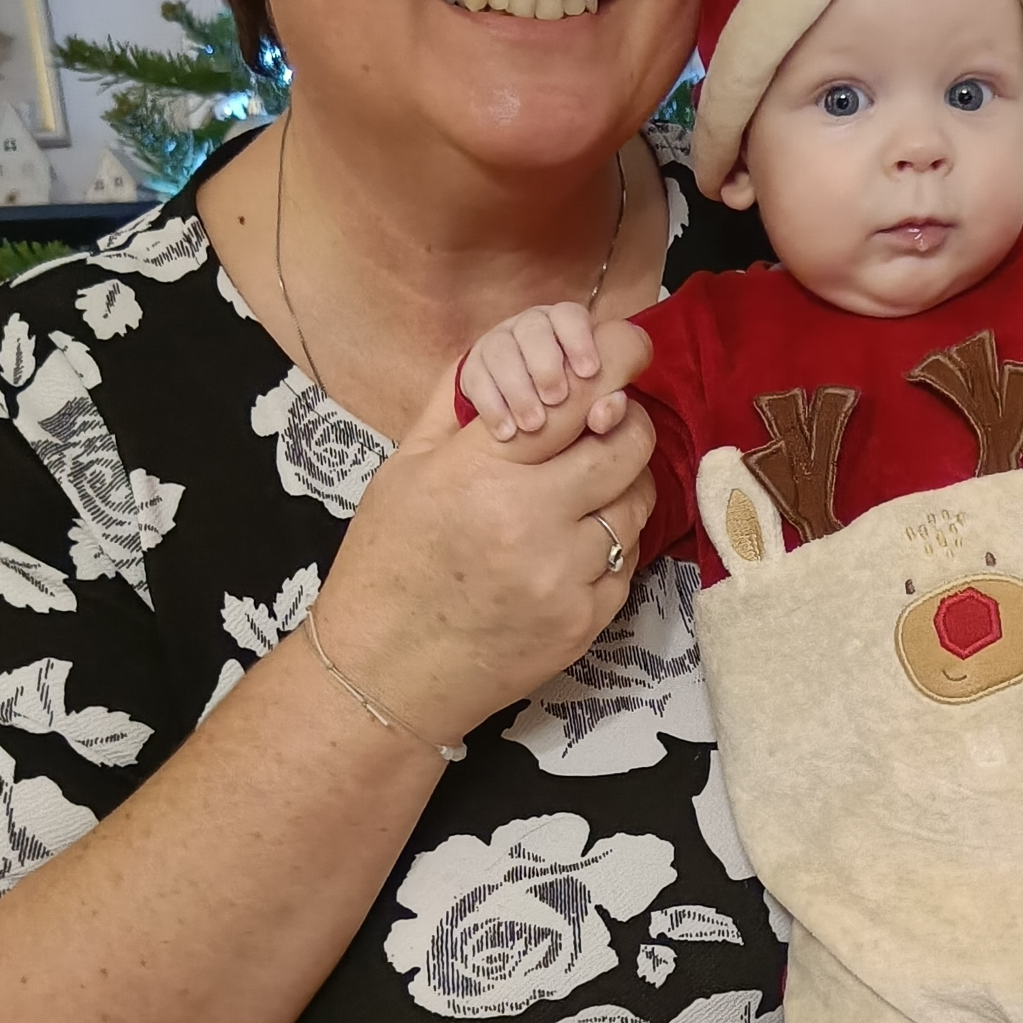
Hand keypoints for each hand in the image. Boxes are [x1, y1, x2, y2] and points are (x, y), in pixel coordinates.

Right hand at [315, 318, 656, 744]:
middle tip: (607, 422)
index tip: (630, 350)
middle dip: (625, 422)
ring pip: (636, 502)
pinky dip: (610, 543)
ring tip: (581, 491)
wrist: (386, 676)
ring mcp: (564, 577)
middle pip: (626, 445)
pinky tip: (571, 546)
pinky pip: (627, 559)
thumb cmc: (388, 566)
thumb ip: (457, 403)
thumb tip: (506, 346)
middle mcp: (529, 521)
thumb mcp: (404, 469)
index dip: (616, 362)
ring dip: (620, 485)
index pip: (576, 397)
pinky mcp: (586, 621)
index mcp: (478, 472)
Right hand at [459, 301, 632, 440]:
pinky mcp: (473, 367)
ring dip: (517, 389)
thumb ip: (607, 405)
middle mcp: (528, 326)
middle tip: (557, 400)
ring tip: (533, 424)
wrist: (524, 402)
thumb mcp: (592, 397)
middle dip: (545, 365)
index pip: (569, 315)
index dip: (580, 340)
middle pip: (532, 329)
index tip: (589, 372)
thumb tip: (605, 415)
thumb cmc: (570, 394)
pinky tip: (507, 432)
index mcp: (562, 323)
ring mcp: (497, 342)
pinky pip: (476, 378)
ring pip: (500, 351)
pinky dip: (492, 406)